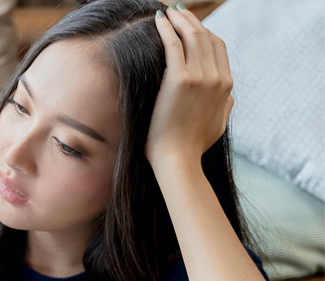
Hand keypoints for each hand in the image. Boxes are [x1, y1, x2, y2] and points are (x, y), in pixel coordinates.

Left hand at [146, 5, 233, 168]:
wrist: (178, 159)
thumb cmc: (193, 146)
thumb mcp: (218, 124)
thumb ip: (225, 106)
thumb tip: (229, 97)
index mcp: (227, 85)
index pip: (218, 47)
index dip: (204, 31)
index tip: (190, 24)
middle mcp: (217, 77)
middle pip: (206, 37)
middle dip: (191, 20)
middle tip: (178, 11)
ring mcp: (200, 77)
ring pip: (192, 36)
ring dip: (179, 20)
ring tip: (168, 11)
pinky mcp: (179, 79)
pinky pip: (173, 44)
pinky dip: (166, 29)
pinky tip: (158, 20)